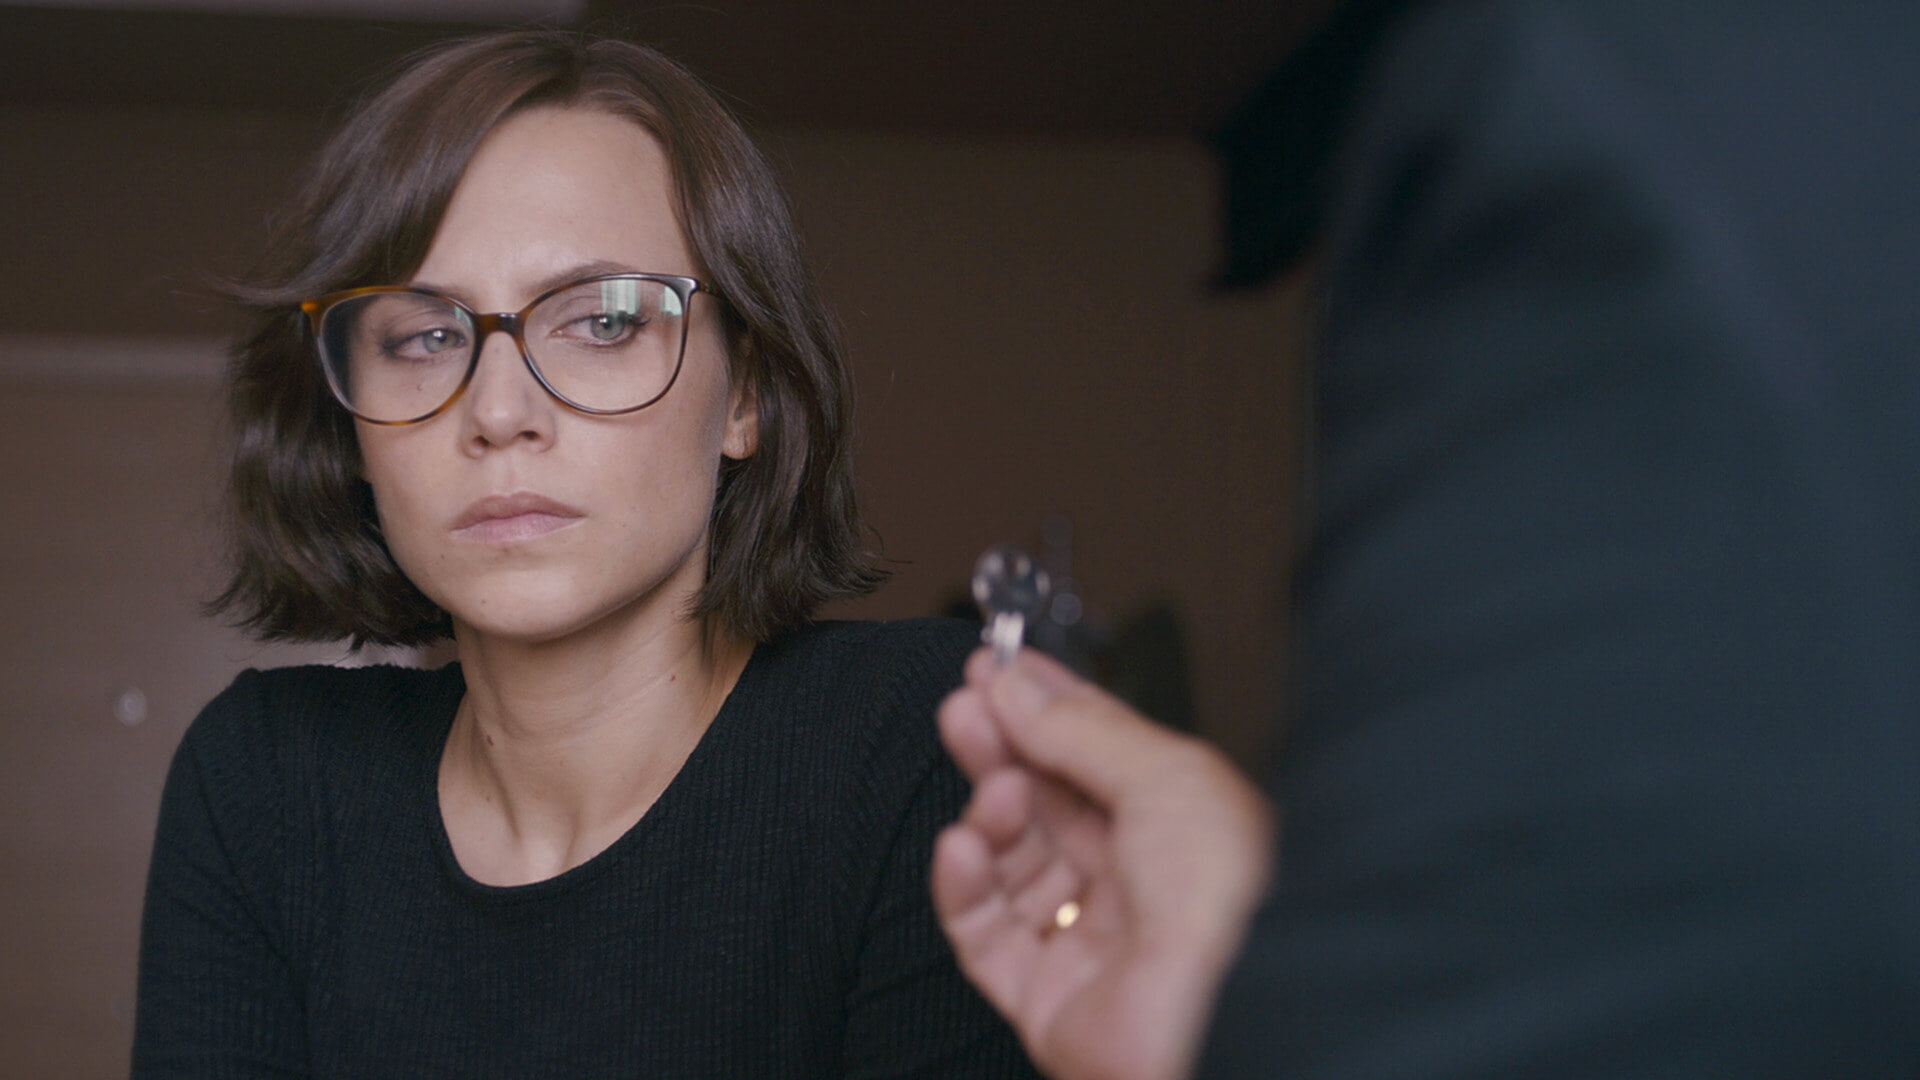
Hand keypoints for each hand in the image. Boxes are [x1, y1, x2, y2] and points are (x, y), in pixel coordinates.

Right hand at [932, 648, 1274, 1079]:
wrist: (1224, 1020)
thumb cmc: (1235, 906)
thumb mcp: (1166, 776)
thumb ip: (1080, 728)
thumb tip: (1018, 686)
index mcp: (1185, 826)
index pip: (1098, 754)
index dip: (1043, 708)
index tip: (996, 669)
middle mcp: (1140, 882)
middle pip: (1047, 803)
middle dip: (1002, 751)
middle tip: (964, 709)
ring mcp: (1092, 940)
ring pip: (1013, 865)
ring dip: (988, 817)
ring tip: (991, 787)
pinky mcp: (1048, 998)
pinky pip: (986, 935)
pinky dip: (963, 887)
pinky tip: (962, 847)